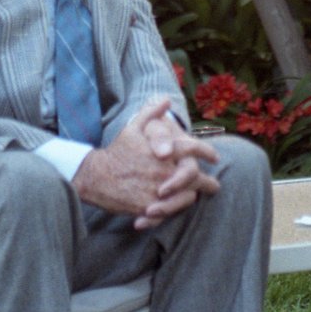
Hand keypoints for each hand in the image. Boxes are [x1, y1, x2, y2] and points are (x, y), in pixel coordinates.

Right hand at [71, 99, 219, 229]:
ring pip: (187, 196)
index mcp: (164, 151)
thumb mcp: (132, 128)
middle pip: (196, 177)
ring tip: (197, 195)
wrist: (95, 177)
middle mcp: (164, 170)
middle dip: (209, 182)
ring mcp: (158, 190)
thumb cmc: (117, 152)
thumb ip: (151, 113)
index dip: (207, 153)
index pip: (193, 149)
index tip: (215, 157)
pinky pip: (171, 210)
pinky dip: (177, 207)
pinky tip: (180, 204)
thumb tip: (166, 100)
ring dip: (194, 195)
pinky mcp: (150, 207)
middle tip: (214, 185)